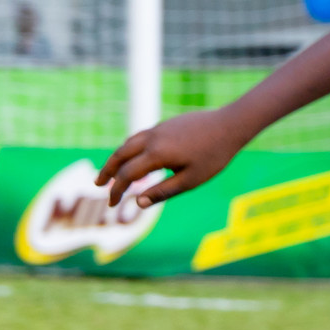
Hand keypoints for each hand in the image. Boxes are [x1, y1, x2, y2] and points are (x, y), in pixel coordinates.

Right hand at [95, 108, 250, 208]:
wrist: (231, 123)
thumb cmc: (214, 155)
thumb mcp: (191, 180)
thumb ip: (162, 192)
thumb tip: (137, 204)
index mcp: (157, 154)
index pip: (126, 175)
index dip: (116, 191)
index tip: (111, 205)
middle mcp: (153, 138)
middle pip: (120, 154)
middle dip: (107, 170)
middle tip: (98, 185)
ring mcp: (159, 128)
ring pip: (129, 142)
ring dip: (117, 157)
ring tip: (112, 171)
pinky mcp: (167, 124)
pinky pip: (141, 136)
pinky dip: (131, 148)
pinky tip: (136, 156)